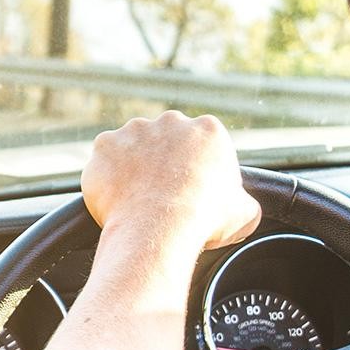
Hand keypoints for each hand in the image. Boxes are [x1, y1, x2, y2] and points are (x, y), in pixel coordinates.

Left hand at [81, 112, 260, 254]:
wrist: (159, 228)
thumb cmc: (204, 220)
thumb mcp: (245, 213)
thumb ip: (243, 201)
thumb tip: (241, 207)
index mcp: (208, 130)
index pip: (203, 143)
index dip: (198, 169)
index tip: (192, 190)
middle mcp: (170, 121)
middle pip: (166, 140)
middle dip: (163, 163)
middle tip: (163, 195)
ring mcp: (134, 130)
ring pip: (133, 148)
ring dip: (133, 167)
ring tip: (137, 200)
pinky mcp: (105, 145)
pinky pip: (104, 162)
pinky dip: (107, 178)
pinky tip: (116, 201)